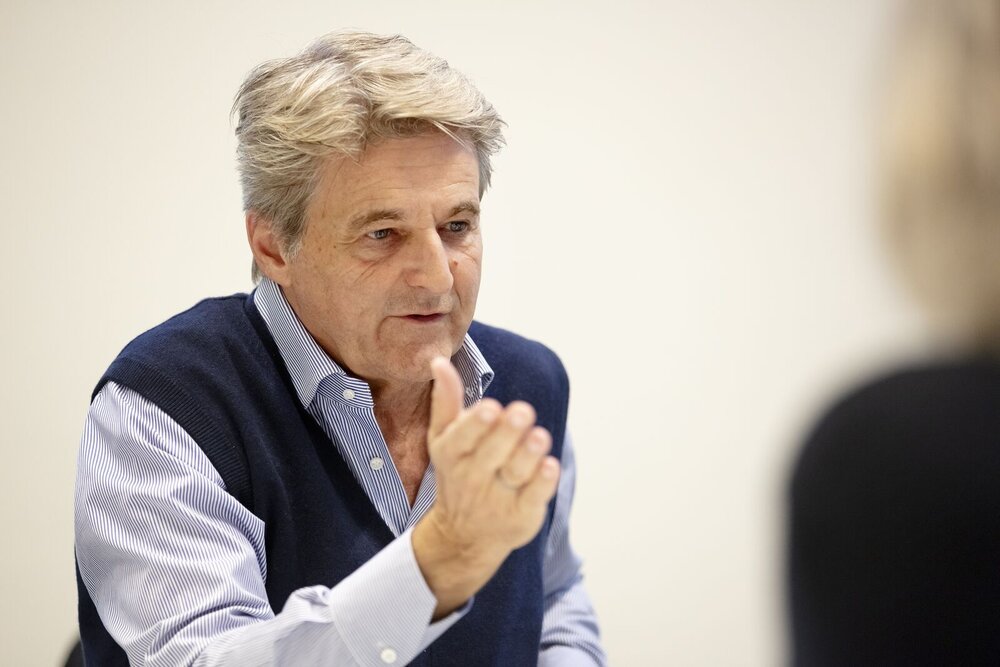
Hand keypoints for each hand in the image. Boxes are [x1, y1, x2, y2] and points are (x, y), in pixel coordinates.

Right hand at [412, 356, 560, 617]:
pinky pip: (534, 496)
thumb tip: (438, 361)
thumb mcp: (444, 439)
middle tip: (522, 411)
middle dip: (508, 431)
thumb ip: (445, 401)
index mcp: (452, 453)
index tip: (490, 408)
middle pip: (493, 451)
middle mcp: (473, 476)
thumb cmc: (458, 472)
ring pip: (516, 472)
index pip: (462, 437)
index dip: (476, 424)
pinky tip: (550, 465)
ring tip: (540, 435)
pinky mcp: (522, 515)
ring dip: (528, 453)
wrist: (463, 535)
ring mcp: (498, 498)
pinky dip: (543, 482)